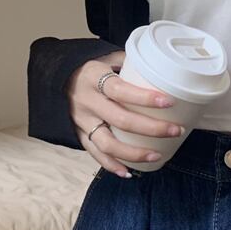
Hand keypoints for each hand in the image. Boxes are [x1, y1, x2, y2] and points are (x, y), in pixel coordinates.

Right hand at [66, 50, 184, 177]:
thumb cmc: (90, 68)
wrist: (55, 79)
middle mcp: (87, 101)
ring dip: (134, 153)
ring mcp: (82, 121)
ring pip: (107, 143)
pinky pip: (95, 154)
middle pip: (120, 120)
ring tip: (157, 156)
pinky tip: (129, 172)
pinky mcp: (79, 134)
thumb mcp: (106, 57)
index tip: (168, 102)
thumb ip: (130, 63)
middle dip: (151, 128)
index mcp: (94, 78)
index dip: (144, 98)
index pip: (120, 90)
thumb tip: (162, 68)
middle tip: (175, 130)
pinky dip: (111, 165)